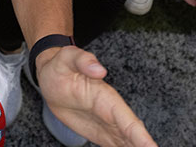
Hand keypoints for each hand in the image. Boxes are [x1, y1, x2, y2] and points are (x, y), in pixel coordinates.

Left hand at [35, 47, 158, 146]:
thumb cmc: (60, 67)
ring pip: (126, 141)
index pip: (127, 119)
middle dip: (143, 145)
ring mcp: (106, 123)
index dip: (140, 135)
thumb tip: (98, 69)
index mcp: (106, 97)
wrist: (52, 78)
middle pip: (131, 134)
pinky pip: (115, 144)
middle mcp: (110, 112)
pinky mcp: (99, 131)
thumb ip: (83, 60)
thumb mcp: (66, 59)